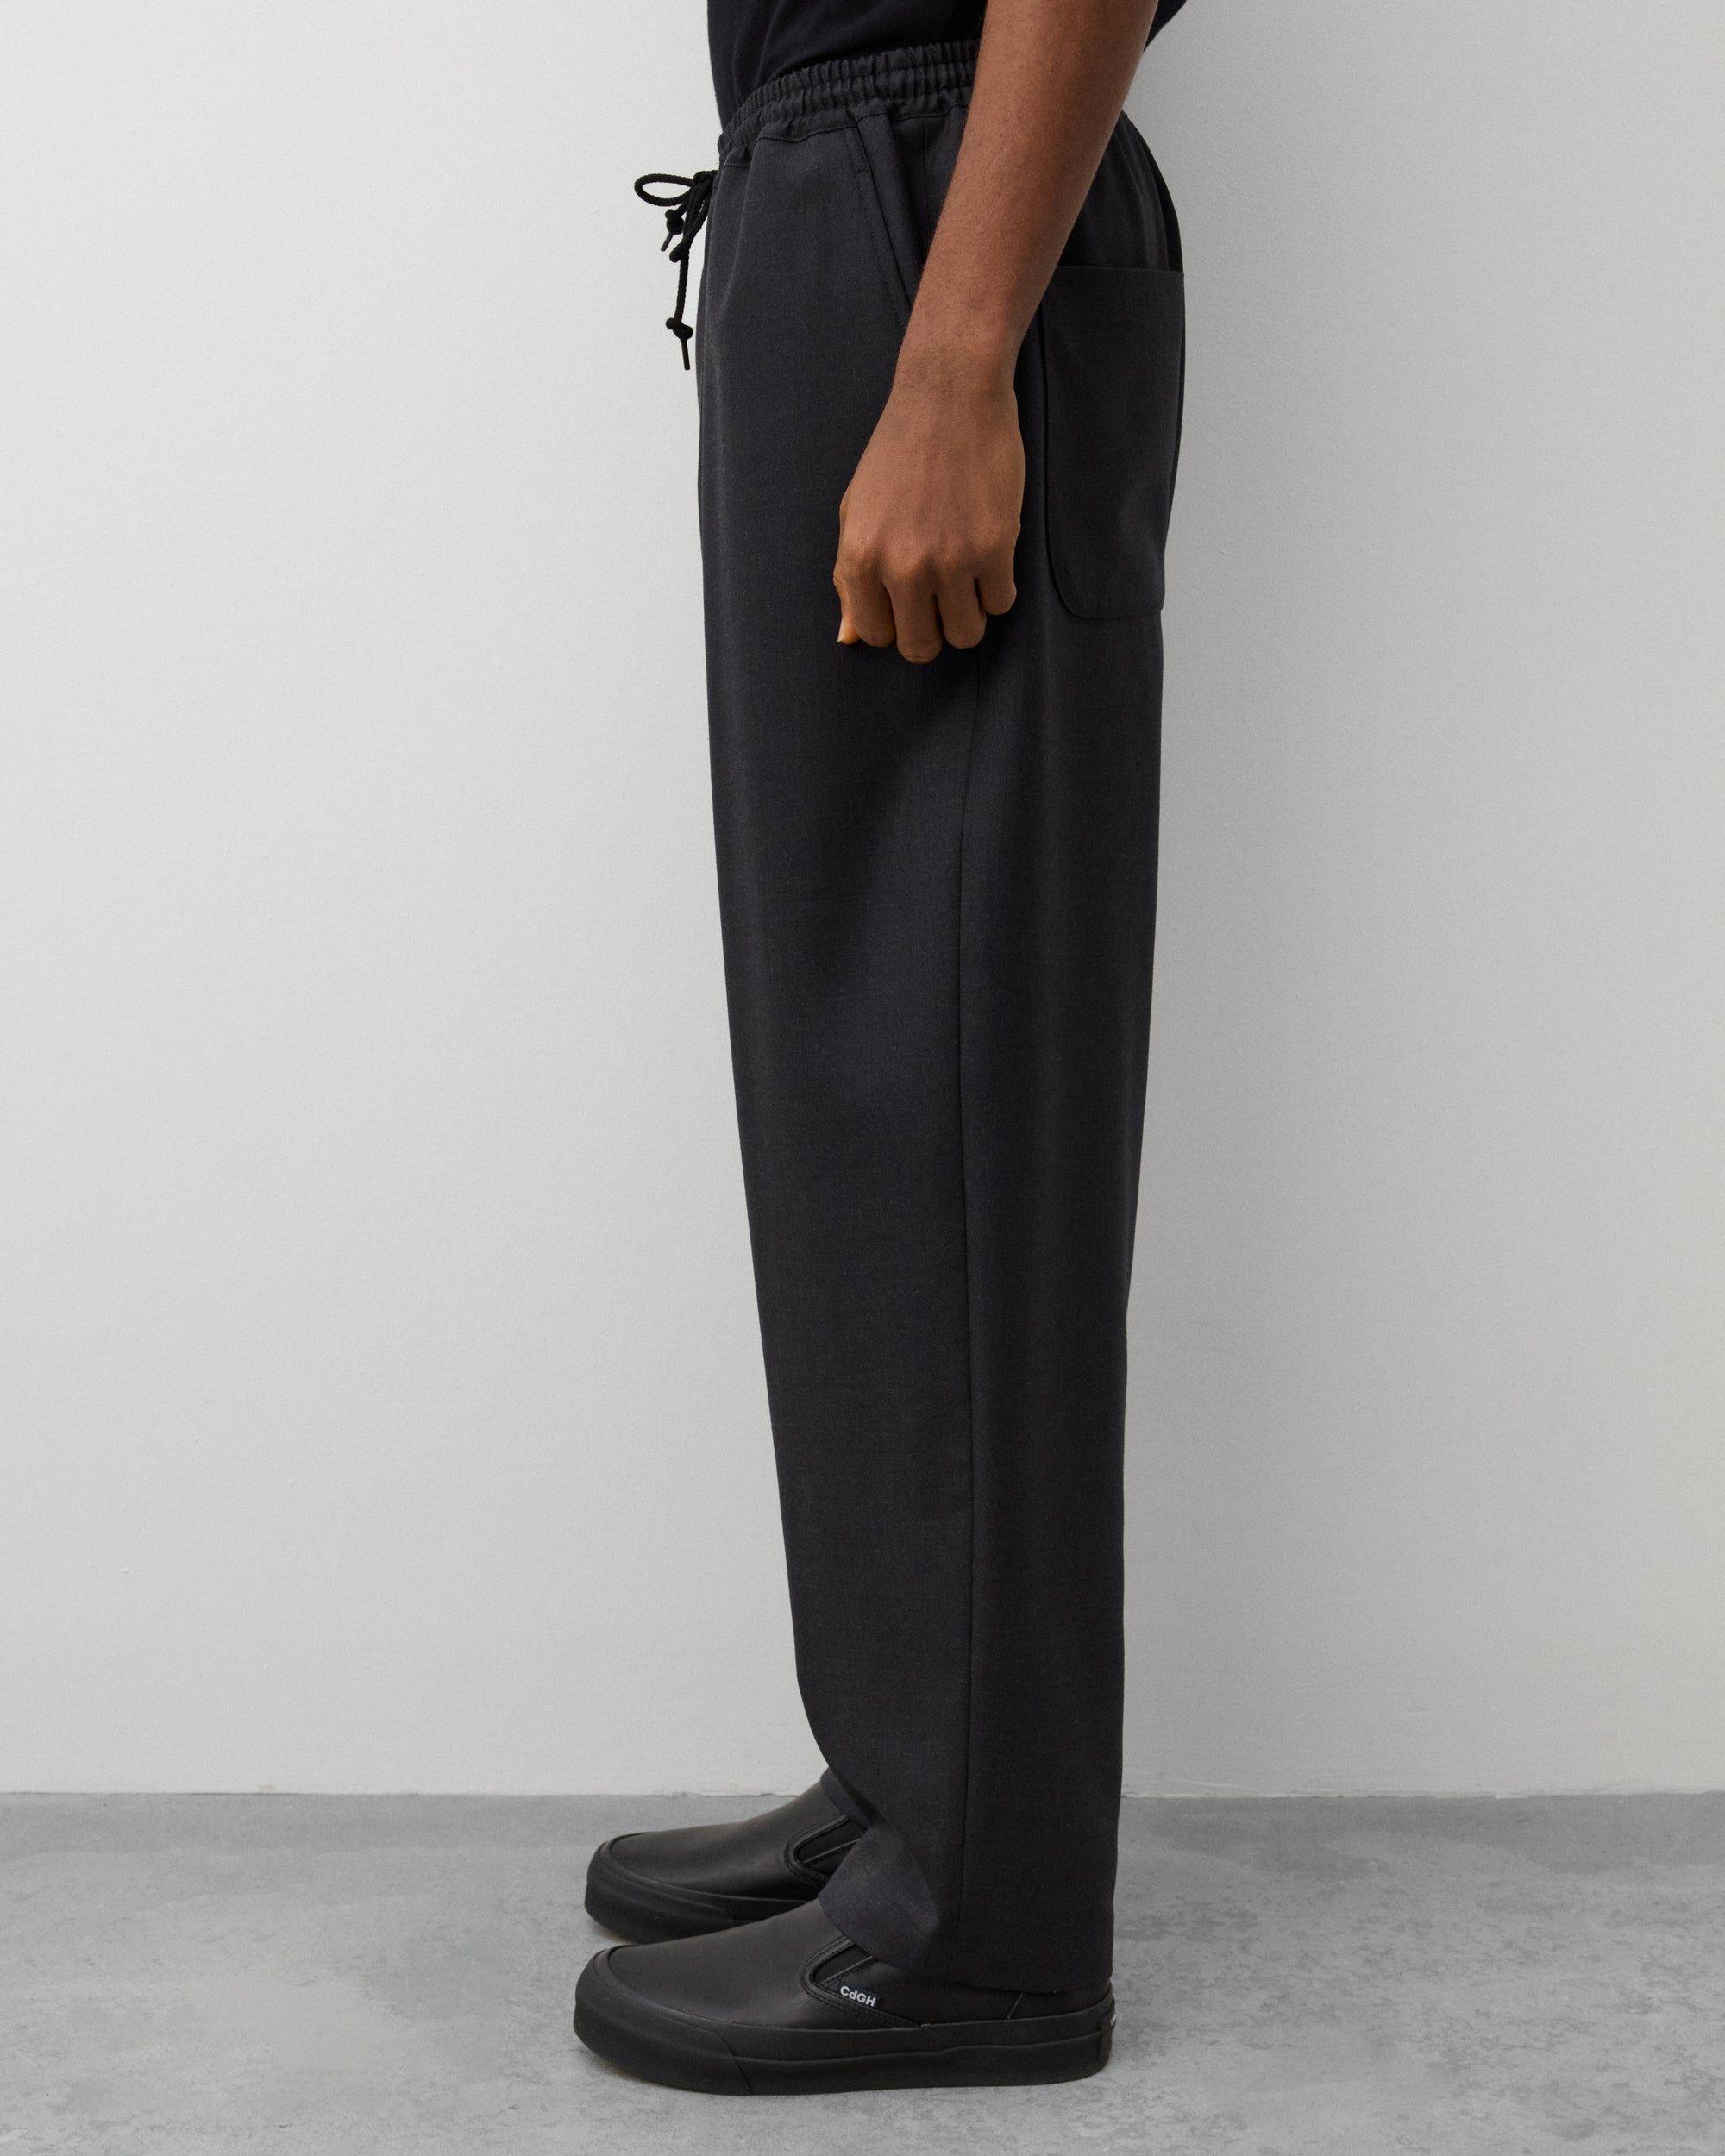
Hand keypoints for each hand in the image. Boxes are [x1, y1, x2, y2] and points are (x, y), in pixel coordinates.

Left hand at [834, 349, 1022, 662]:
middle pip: (921, 647)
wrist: (949, 395)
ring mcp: (950, 560)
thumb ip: (849, 580)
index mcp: (860, 559)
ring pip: (966, 635)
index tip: (908, 599)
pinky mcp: (994, 547)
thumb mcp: (857, 512)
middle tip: (942, 594)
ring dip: (970, 614)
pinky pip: (1001, 603)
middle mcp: (901, 567)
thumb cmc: (899, 450)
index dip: (895, 622)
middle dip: (933, 628)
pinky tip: (990, 554)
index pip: (875, 636)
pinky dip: (999, 588)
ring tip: (969, 577)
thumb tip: (849, 639)